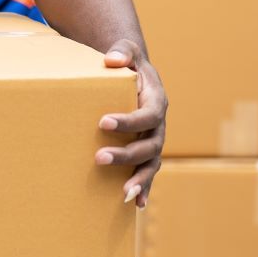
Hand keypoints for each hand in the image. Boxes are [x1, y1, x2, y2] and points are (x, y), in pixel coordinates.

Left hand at [95, 39, 165, 207]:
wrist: (133, 74)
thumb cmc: (127, 62)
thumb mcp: (127, 51)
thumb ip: (122, 52)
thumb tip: (112, 59)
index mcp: (156, 100)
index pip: (148, 114)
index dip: (129, 121)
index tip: (102, 122)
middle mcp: (159, 125)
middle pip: (149, 145)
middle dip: (126, 154)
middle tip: (99, 158)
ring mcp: (154, 141)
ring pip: (151, 163)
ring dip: (139, 179)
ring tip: (123, 194)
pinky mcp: (145, 152)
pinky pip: (148, 172)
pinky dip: (145, 188)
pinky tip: (137, 205)